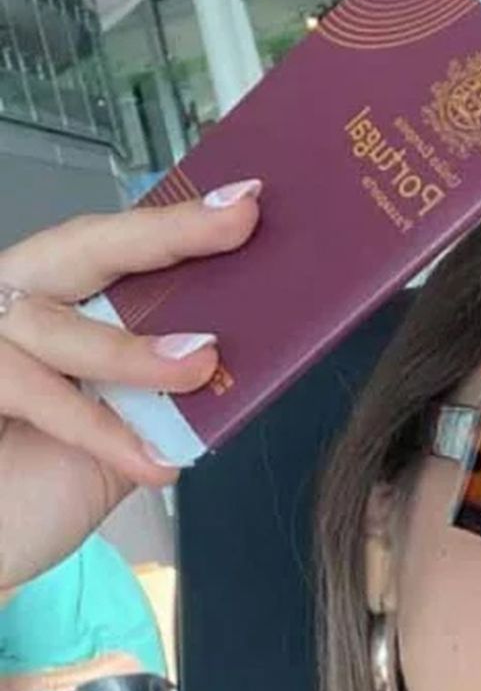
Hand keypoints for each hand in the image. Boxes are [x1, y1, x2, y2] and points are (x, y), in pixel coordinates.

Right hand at [0, 180, 263, 594]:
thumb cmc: (40, 488)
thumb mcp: (122, 435)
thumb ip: (163, 395)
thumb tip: (244, 361)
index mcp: (52, 306)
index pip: (113, 250)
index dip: (175, 224)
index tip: (246, 202)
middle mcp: (8, 308)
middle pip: (79, 249)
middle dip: (163, 235)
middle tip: (239, 222)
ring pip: (53, 326)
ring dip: (131, 348)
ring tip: (199, 365)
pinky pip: (33, 394)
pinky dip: (97, 431)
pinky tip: (152, 461)